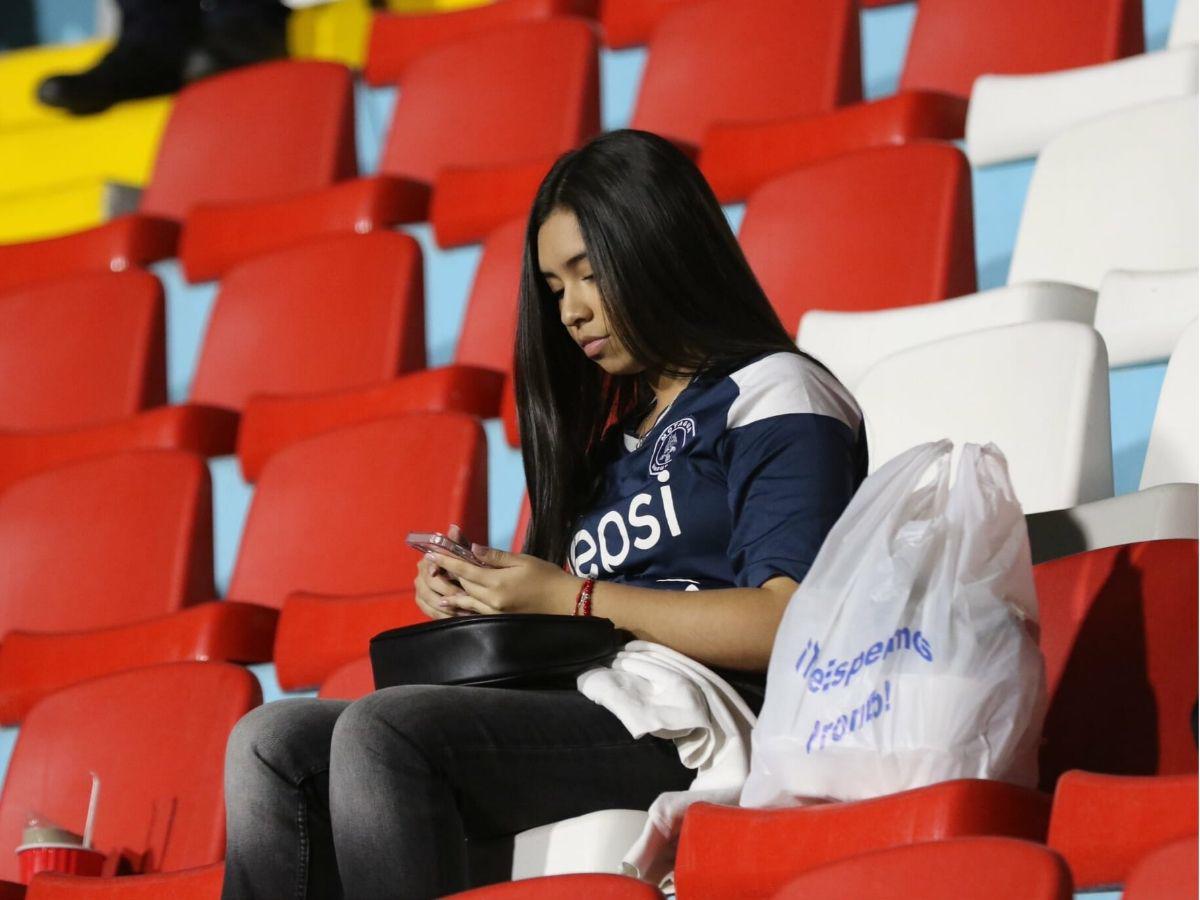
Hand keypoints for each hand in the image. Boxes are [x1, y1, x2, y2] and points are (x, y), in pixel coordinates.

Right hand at [412, 524, 472, 618]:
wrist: (465, 580)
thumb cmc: (465, 564)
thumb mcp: (464, 554)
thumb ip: (458, 543)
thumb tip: (454, 528)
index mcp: (429, 558)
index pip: (429, 565)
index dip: (436, 571)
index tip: (443, 577)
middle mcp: (421, 572)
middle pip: (429, 584)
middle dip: (447, 591)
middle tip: (463, 596)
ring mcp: (420, 588)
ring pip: (429, 599)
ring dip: (446, 605)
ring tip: (463, 608)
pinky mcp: (422, 602)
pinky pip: (429, 611)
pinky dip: (442, 614)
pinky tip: (456, 616)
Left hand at [430, 544, 582, 615]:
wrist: (565, 602)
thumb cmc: (546, 576)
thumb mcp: (522, 560)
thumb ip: (495, 556)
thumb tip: (473, 549)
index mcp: (497, 582)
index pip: (465, 569)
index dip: (447, 560)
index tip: (432, 552)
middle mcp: (492, 600)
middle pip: (462, 584)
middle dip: (447, 572)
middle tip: (432, 562)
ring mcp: (494, 613)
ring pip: (465, 599)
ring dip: (450, 590)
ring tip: (434, 582)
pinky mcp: (498, 620)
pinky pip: (474, 612)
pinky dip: (461, 605)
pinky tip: (451, 603)